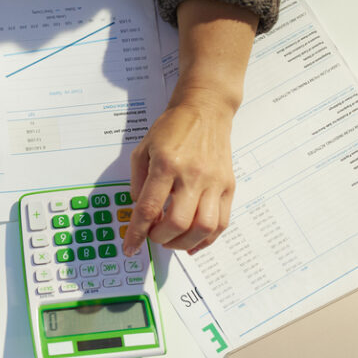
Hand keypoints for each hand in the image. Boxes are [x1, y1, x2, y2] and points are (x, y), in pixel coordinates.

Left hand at [126, 97, 234, 253]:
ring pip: (203, 228)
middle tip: (153, 236)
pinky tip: (193, 243)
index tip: (130, 247)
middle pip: (178, 223)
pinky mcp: (228, 186)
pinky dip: (207, 239)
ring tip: (172, 240)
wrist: (205, 110)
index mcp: (166, 164)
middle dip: (160, 239)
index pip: (149, 208)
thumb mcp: (143, 149)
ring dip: (184, 243)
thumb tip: (140, 212)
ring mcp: (213, 182)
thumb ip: (138, 182)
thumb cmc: (172, 128)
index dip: (137, 232)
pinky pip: (222, 222)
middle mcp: (192, 175)